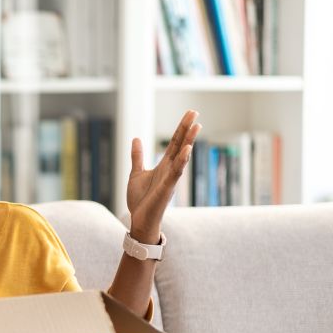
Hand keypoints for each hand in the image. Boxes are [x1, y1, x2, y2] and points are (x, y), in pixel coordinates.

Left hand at [126, 110, 200, 241]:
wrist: (139, 220)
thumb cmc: (140, 200)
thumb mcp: (136, 173)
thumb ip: (138, 156)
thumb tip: (136, 138)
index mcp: (164, 165)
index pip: (174, 143)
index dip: (181, 128)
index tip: (190, 113)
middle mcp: (170, 170)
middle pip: (180, 145)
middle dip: (187, 129)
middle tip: (195, 112)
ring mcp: (170, 179)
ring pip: (182, 157)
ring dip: (188, 141)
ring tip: (196, 126)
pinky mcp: (166, 189)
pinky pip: (175, 173)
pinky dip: (181, 161)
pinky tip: (187, 150)